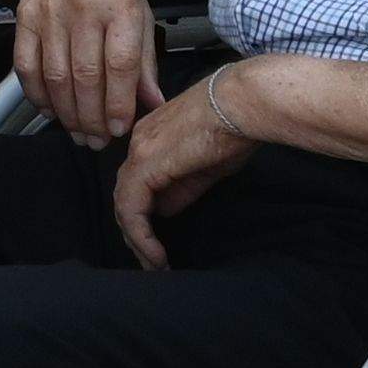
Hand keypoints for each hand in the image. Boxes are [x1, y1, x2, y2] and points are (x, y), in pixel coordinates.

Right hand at [19, 0, 162, 145]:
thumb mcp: (140, 9)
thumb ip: (144, 60)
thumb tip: (152, 104)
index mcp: (120, 6)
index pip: (119, 64)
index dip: (119, 103)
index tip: (120, 129)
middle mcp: (83, 9)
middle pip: (85, 76)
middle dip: (92, 117)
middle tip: (98, 141)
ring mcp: (50, 13)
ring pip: (55, 76)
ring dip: (66, 113)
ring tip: (78, 133)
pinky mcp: (24, 17)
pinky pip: (26, 65)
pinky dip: (36, 94)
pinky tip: (50, 111)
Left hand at [110, 70, 257, 264]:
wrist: (243, 102)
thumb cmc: (235, 126)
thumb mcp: (206, 165)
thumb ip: (181, 188)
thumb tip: (164, 212)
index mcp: (151, 138)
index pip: (136, 183)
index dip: (143, 216)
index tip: (158, 244)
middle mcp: (138, 143)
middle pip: (125, 195)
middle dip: (136, 233)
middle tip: (152, 262)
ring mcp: (140, 152)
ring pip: (124, 204)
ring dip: (138, 240)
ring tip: (155, 265)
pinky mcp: (147, 164)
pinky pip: (132, 207)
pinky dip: (141, 234)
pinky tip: (156, 254)